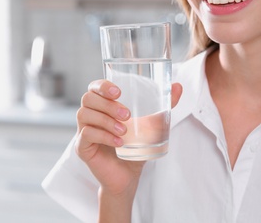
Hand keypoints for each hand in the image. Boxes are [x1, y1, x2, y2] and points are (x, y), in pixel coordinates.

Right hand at [75, 80, 181, 219]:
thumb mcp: (151, 125)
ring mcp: (83, 131)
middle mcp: (90, 116)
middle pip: (88, 99)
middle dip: (108, 104)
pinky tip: (119, 142)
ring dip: (106, 120)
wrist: (129, 175)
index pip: (94, 88)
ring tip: (125, 130)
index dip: (102, 86)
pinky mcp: (82, 147)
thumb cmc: (136, 147)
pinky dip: (103, 136)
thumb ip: (164, 106)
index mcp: (102, 106)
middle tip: (127, 115)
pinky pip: (86, 134)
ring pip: (84, 114)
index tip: (118, 92)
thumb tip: (178, 87)